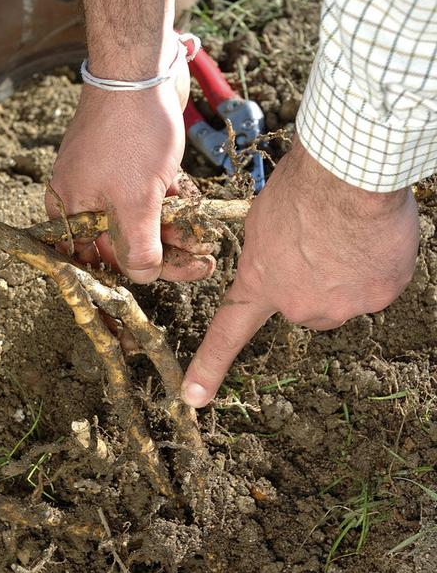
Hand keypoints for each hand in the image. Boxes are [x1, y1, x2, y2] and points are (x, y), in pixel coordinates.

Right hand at [46, 51, 215, 282]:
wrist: (140, 68)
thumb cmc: (131, 134)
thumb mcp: (136, 200)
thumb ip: (138, 246)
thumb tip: (142, 278)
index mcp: (72, 210)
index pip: (99, 259)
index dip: (136, 274)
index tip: (178, 278)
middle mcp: (84, 197)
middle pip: (125, 241)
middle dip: (165, 253)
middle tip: (203, 264)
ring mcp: (109, 178)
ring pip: (143, 218)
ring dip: (175, 230)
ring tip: (207, 241)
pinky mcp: (132, 162)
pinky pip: (152, 195)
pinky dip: (173, 203)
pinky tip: (196, 210)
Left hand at [181, 135, 419, 406]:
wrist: (350, 174)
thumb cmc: (303, 185)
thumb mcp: (263, 218)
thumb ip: (269, 251)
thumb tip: (285, 259)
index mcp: (261, 283)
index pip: (227, 333)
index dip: (208, 368)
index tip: (193, 398)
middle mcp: (298, 306)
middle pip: (307, 304)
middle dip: (314, 279)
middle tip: (320, 238)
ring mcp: (340, 306)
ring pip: (345, 296)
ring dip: (348, 272)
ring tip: (348, 232)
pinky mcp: (378, 297)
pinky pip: (379, 285)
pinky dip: (379, 265)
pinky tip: (373, 238)